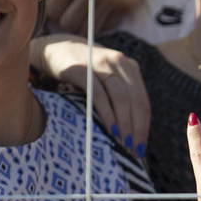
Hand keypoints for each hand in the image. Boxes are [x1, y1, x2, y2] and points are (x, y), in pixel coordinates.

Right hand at [32, 33, 150, 153]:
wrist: (57, 49)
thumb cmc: (84, 72)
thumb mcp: (107, 79)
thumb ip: (120, 97)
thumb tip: (129, 134)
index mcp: (130, 67)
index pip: (143, 101)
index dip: (144, 126)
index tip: (141, 149)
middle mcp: (119, 62)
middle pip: (135, 101)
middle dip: (137, 129)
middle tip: (134, 151)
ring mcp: (101, 64)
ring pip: (121, 98)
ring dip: (125, 124)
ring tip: (124, 144)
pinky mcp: (82, 69)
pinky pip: (99, 94)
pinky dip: (107, 114)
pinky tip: (111, 129)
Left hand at [45, 0, 150, 34]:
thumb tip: (39, 1)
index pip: (52, 9)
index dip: (52, 11)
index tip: (58, 6)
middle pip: (67, 23)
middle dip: (66, 20)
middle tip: (71, 13)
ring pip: (86, 30)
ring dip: (82, 25)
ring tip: (83, 15)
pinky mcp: (125, 6)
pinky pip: (104, 28)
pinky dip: (99, 23)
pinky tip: (100, 11)